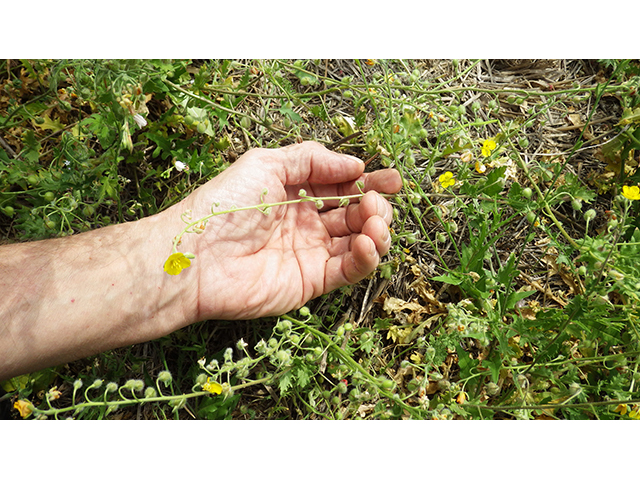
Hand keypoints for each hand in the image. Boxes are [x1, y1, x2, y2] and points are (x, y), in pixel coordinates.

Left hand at [174, 141, 402, 320]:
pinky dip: (367, 257)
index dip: (370, 182)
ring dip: (377, 230)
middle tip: (377, 202)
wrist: (197, 257)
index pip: (343, 187)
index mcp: (296, 194)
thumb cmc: (224, 206)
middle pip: (356, 214)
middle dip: (376, 205)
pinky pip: (350, 269)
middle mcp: (307, 224)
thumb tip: (355, 164)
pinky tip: (367, 242)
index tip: (393, 178)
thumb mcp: (266, 165)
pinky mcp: (312, 281)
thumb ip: (312, 159)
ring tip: (375, 222)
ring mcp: (310, 253)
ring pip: (360, 242)